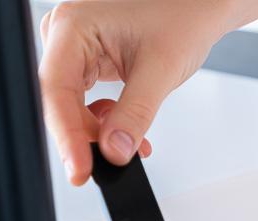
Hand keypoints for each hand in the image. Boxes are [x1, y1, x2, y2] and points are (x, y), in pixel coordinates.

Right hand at [38, 0, 230, 184]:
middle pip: (61, 101)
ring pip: (72, 105)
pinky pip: (84, 101)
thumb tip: (112, 150)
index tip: (80, 169)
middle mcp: (66, 34)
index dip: (66, 135)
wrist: (201, 5)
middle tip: (110, 162)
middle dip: (86, 136)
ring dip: (97, 131)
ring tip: (130, 142)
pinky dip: (104, 121)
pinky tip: (123, 129)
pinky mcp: (88, 60)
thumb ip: (135, 113)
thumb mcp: (161, 68)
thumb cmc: (184, 14)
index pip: (56, 89)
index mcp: (73, 25)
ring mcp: (75, 47)